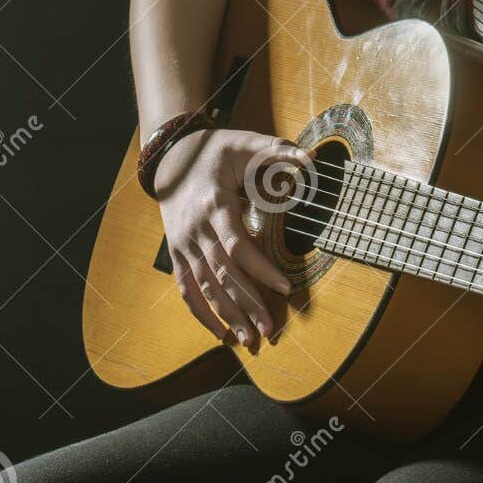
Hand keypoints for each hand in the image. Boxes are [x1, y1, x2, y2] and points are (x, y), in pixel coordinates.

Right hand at [152, 127, 304, 352]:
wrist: (171, 157)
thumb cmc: (216, 151)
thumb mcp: (245, 143)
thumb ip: (276, 151)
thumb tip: (310, 158)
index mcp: (213, 204)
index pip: (236, 245)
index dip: (260, 269)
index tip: (285, 288)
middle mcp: (195, 229)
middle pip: (221, 273)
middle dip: (246, 303)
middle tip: (270, 330)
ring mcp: (183, 244)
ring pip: (204, 286)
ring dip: (227, 314)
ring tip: (250, 339)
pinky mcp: (177, 253)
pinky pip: (186, 288)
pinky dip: (201, 313)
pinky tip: (221, 334)